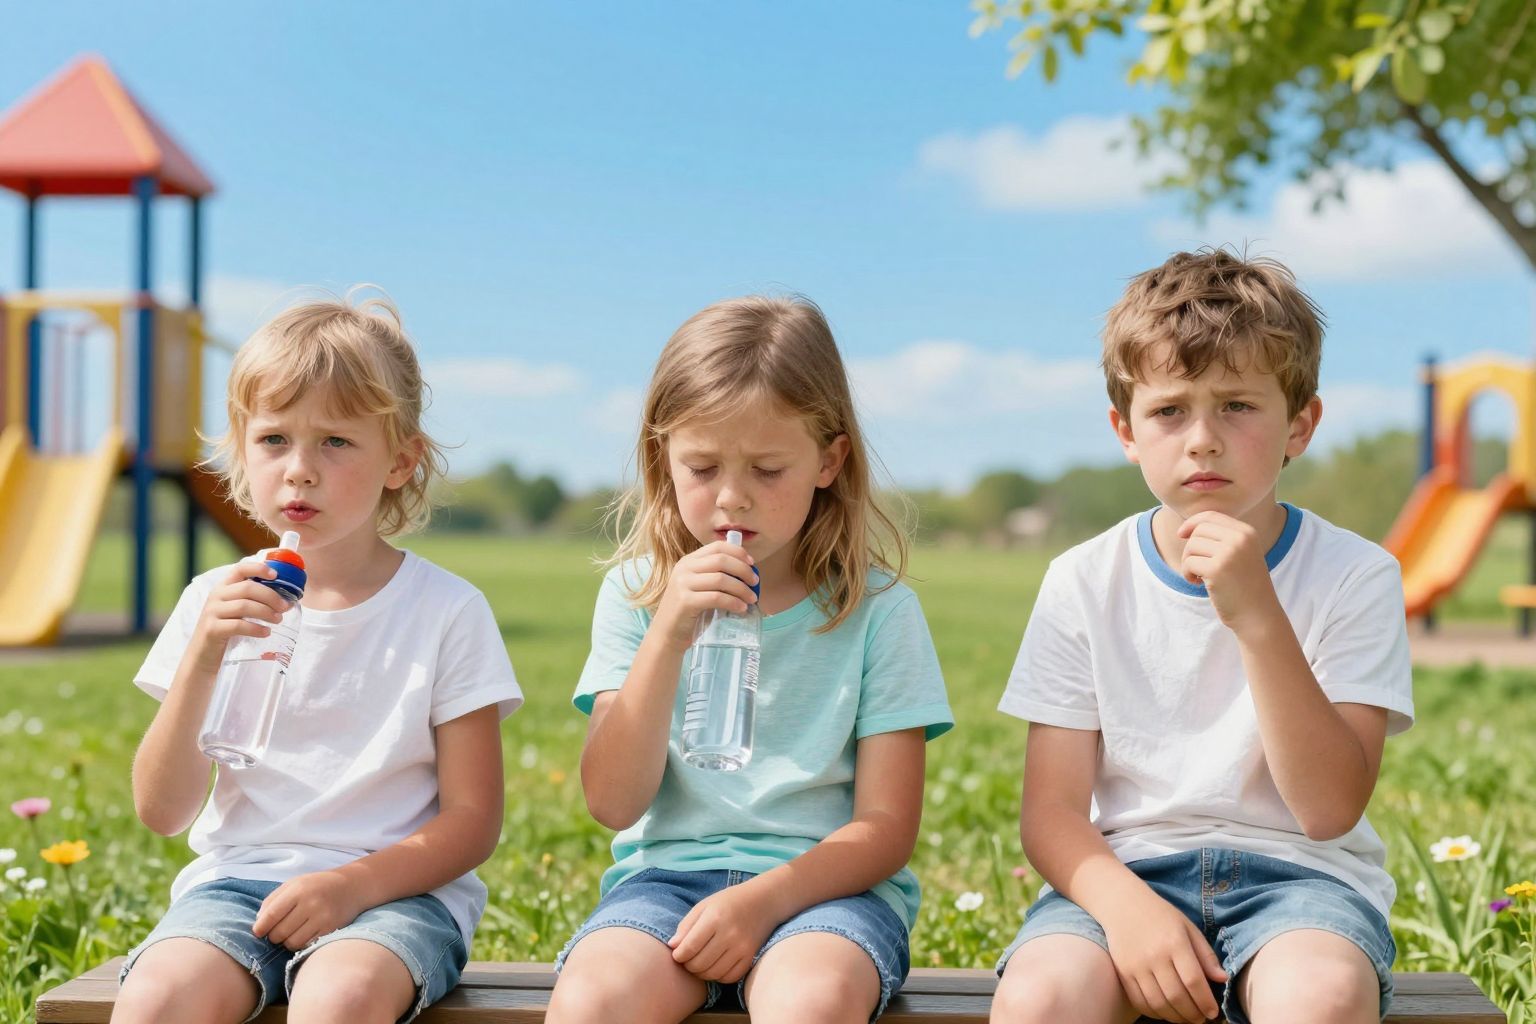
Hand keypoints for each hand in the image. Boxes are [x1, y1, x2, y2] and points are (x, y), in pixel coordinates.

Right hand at [188, 558, 291, 673]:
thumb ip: (255, 602)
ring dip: (266, 612)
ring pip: (244, 605)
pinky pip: (237, 625)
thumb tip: (287, 602)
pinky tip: (266, 632)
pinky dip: (255, 628)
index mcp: (224, 587)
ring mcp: (212, 612)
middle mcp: (216, 596)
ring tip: (278, 620)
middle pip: (247, 588)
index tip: (276, 575)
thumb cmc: (226, 631)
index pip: (240, 569)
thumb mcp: (237, 612)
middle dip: (271, 596)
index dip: (258, 568)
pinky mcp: (212, 629)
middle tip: (285, 607)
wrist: (203, 656)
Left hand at [252, 871, 366, 949]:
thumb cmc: (317, 885)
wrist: (352, 886)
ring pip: (291, 943)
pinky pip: (306, 945)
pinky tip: (304, 934)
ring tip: (292, 932)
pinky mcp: (331, 930)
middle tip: (278, 931)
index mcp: (298, 890)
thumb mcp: (294, 884)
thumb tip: (258, 923)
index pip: (271, 915)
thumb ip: (273, 900)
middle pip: (279, 933)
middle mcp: (310, 904)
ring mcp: (322, 918)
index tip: (258, 932)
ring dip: (287, 941)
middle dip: (273, 936)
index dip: (260, 927)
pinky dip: (300, 943)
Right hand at [651, 540, 758, 650]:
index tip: (752, 563)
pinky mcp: (685, 601)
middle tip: (755, 582)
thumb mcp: (699, 588)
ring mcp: (682, 584)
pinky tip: (742, 609)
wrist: (667, 634)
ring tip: (752, 599)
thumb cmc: (690, 612)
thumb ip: (716, 577)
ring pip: (721, 579)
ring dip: (741, 589)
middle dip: (743, 570)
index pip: (717, 547)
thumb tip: (748, 573)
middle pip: (721, 560)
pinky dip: (733, 602)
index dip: (738, 552)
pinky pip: (716, 598)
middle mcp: (684, 568)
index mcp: (688, 561)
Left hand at [668, 883, 780, 982]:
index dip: (679, 955)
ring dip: (701, 973)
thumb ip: (686, 926)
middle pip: (699, 964)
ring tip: (699, 962)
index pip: (690, 947)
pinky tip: (715, 965)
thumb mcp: (704, 906)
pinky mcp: (750, 958)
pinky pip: (728, 978)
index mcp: (715, 918)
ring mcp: (741, 948)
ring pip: (712, 974)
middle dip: (688, 965)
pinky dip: (717, 976)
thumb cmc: (728, 902)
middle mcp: (729, 935)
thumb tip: (673, 947)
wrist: (762, 901)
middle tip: (688, 958)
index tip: (677, 954)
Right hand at [1102, 894, 1227, 1023]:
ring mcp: (1136, 966)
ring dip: (1175, 1017)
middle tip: (1201, 1019)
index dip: (1205, 1001)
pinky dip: (1155, 1013)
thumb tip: (1223, 979)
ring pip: (1158, 1003)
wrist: (1122, 904)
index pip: (1194, 981)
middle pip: (1176, 996)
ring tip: (1186, 1018)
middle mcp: (1154, 956)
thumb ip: (1206, 955)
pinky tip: (1165, 1012)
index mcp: (1175, 943)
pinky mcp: (1123, 972)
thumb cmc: (1160, 915)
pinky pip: (1139, 1001)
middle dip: (1193, 1014)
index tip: (1213, 1012)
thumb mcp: (1188, 928)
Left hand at [1176, 511, 1279, 630]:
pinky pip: (1188, 562)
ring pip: (1191, 546)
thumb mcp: (1239, 554)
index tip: (1181, 534)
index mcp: (1247, 532)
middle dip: (1191, 548)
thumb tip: (1185, 528)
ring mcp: (1229, 553)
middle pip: (1198, 530)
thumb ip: (1220, 538)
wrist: (1258, 615)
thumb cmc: (1243, 586)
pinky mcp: (1217, 569)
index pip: (1211, 515)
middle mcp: (1240, 539)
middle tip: (1197, 566)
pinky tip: (1198, 583)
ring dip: (1188, 562)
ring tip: (1199, 576)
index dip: (1192, 523)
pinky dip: (1188, 574)